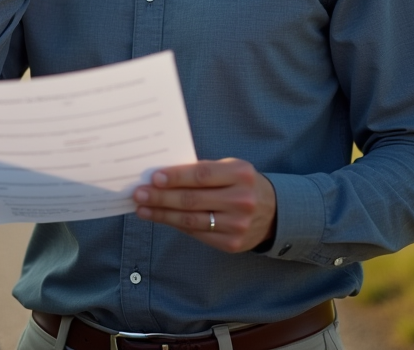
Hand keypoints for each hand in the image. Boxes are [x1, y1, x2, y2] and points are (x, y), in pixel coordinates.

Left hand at [133, 158, 276, 252]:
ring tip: (142, 208)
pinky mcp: (232, 244)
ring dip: (162, 214)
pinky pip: (197, 233)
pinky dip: (175, 225)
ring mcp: (237, 225)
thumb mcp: (230, 169)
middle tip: (138, 194)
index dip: (176, 177)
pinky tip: (160, 218)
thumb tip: (162, 175)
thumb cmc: (242, 184)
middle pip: (192, 200)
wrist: (274, 213)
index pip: (201, 175)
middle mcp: (241, 200)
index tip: (154, 178)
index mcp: (240, 174)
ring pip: (191, 220)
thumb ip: (202, 170)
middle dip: (161, 197)